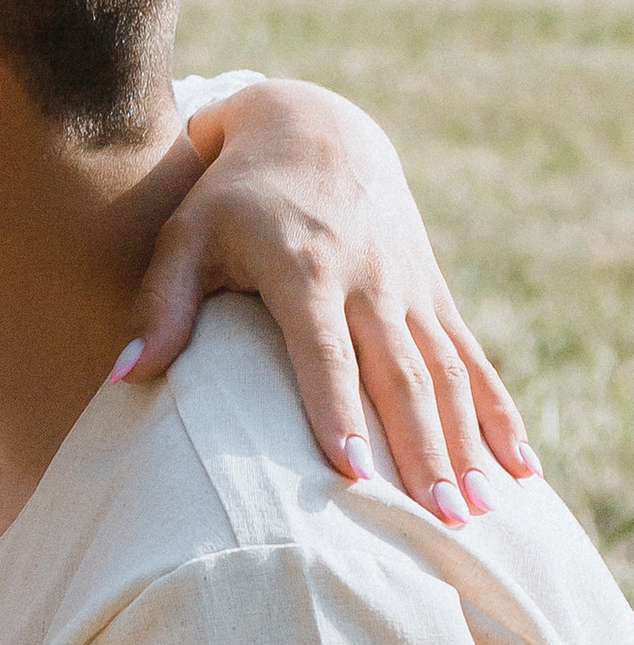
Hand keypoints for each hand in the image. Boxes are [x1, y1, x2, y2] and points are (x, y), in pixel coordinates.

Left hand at [122, 77, 533, 519]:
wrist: (315, 127)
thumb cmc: (231, 194)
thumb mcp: (185, 234)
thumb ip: (160, 305)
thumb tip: (124, 377)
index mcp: (305, 266)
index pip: (323, 349)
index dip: (336, 408)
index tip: (351, 470)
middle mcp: (369, 277)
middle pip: (400, 374)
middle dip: (421, 449)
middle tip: (436, 518)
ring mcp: (410, 285)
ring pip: (446, 374)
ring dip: (465, 445)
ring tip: (477, 511)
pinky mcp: (433, 292)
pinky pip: (471, 361)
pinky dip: (497, 414)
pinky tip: (521, 470)